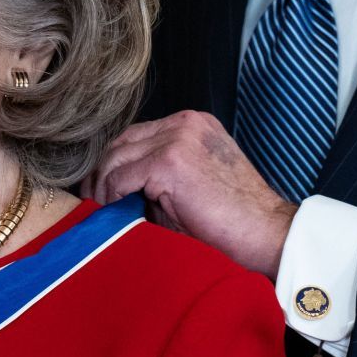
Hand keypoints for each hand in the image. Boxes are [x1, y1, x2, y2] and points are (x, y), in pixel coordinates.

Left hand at [87, 111, 296, 276]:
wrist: (265, 233)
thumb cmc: (233, 219)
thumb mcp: (191, 185)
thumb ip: (157, 176)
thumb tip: (116, 189)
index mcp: (192, 125)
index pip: (137, 136)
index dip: (115, 162)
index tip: (101, 188)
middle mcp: (184, 124)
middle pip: (122, 142)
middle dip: (102, 172)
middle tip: (91, 200)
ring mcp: (177, 139)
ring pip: (117, 158)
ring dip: (103, 186)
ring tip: (100, 211)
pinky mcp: (169, 161)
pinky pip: (122, 177)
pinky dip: (112, 195)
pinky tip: (114, 212)